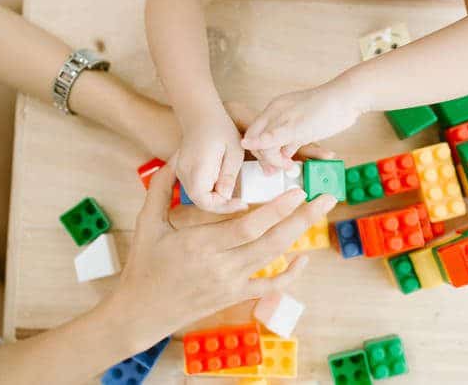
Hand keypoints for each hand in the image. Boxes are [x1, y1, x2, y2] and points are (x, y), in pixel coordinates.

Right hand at [106, 155, 337, 352]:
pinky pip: (267, 287)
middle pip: (270, 241)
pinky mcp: (233, 297)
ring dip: (300, 236)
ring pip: (273, 259)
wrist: (141, 312)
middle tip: (326, 197)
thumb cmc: (143, 264)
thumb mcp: (146, 222)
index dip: (276, 209)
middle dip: (302, 218)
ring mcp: (230, 284)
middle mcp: (221, 265)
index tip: (297, 191)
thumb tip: (177, 155)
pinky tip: (303, 260)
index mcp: (200, 244)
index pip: (247, 226)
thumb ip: (162, 187)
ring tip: (320, 214)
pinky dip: (289, 276)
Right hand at [177, 107, 245, 212]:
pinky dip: (209, 193)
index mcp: (198, 168)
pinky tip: (223, 187)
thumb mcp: (234, 151)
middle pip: (201, 202)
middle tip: (240, 202)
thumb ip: (229, 175)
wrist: (201, 115)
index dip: (224, 207)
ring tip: (234, 195)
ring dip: (215, 200)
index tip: (242, 203)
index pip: (206, 202)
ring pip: (198, 197)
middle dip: (221, 206)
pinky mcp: (183, 172)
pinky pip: (196, 189)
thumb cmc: (220, 129)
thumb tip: (227, 197)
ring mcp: (181, 173)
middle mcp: (184, 173)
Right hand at [241, 82, 360, 169]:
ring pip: (280, 144)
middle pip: (266, 141)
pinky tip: (303, 162)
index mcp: (273, 112)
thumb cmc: (322, 110)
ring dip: (284, 157)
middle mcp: (280, 116)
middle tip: (282, 171)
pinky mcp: (305, 128)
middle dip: (271, 158)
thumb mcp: (294, 127)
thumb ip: (270, 138)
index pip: (256, 136)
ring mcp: (293, 122)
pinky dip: (297, 153)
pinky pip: (295, 143)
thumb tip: (245, 144)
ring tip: (292, 169)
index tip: (276, 168)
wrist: (349, 100)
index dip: (262, 154)